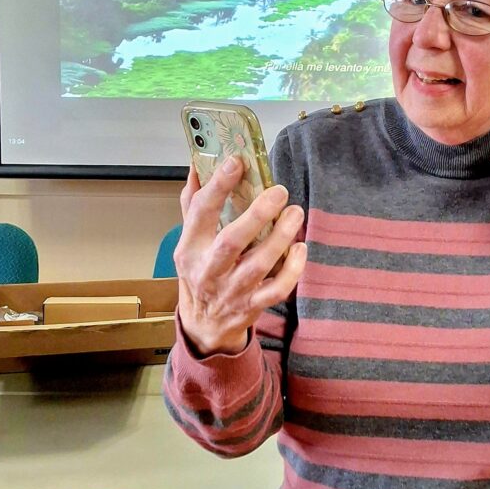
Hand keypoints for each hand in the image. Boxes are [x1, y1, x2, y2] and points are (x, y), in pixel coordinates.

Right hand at [174, 157, 306, 355]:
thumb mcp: (189, 241)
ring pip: (259, 265)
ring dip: (280, 237)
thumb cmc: (199, 273)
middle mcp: (209, 270)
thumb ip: (193, 204)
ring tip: (296, 212)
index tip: (236, 162)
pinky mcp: (253, 305)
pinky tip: (300, 247)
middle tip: (279, 191)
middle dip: (257, 214)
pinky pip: (276, 289)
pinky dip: (292, 270)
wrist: (205, 325)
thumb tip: (198, 164)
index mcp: (190, 248)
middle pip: (232, 241)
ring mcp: (232, 291)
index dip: (218, 186)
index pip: (200, 213)